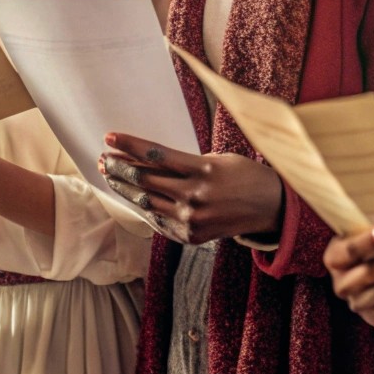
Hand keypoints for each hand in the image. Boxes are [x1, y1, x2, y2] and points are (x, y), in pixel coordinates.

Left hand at [98, 132, 283, 244]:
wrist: (270, 208)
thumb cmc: (243, 176)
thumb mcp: (217, 159)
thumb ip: (184, 163)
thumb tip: (146, 159)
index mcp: (202, 170)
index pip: (155, 154)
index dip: (129, 145)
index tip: (109, 137)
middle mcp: (194, 196)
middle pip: (145, 179)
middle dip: (119, 167)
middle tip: (103, 158)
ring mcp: (191, 219)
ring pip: (146, 201)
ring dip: (124, 187)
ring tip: (109, 175)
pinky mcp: (191, 235)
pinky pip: (158, 220)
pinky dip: (142, 206)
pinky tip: (131, 196)